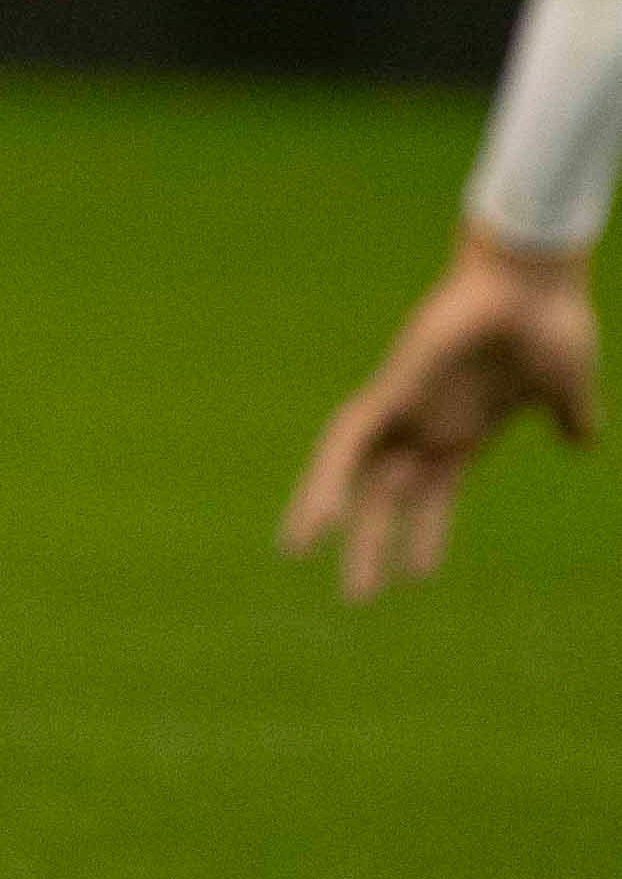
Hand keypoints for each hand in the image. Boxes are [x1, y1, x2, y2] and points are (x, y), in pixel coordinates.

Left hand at [279, 230, 600, 600]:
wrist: (536, 279)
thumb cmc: (550, 323)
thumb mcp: (564, 387)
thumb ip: (567, 418)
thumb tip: (584, 442)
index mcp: (463, 434)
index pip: (434, 498)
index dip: (425, 535)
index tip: (415, 576)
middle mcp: (427, 427)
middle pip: (386, 497)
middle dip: (371, 546)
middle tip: (357, 598)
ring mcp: (406, 408)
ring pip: (351, 469)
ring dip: (325, 509)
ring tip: (295, 552)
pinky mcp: (393, 388)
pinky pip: (348, 439)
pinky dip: (328, 475)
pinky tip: (318, 515)